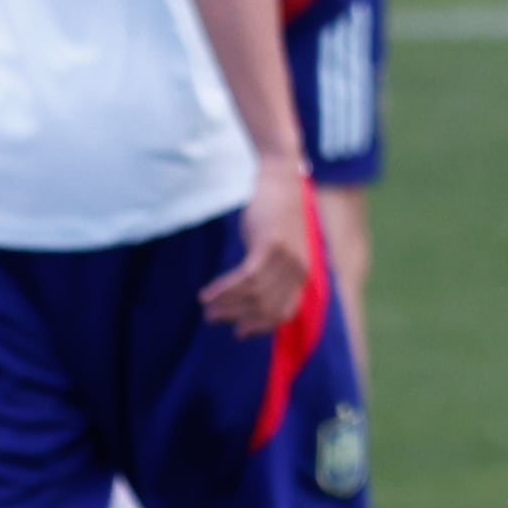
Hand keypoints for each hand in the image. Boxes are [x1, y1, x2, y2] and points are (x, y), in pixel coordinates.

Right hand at [198, 153, 317, 337]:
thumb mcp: (276, 244)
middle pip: (266, 308)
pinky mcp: (271, 247)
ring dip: (227, 305)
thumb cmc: (272, 210)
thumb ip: (270, 268)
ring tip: (206, 308)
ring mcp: (286, 260)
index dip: (260, 326)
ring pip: (254, 296)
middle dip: (237, 317)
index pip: (283, 312)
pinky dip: (225, 289)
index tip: (239, 332)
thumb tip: (249, 292)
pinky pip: (246, 279)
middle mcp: (298, 270)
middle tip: (212, 319)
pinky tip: (208, 293)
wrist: (279, 176)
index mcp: (301, 273)